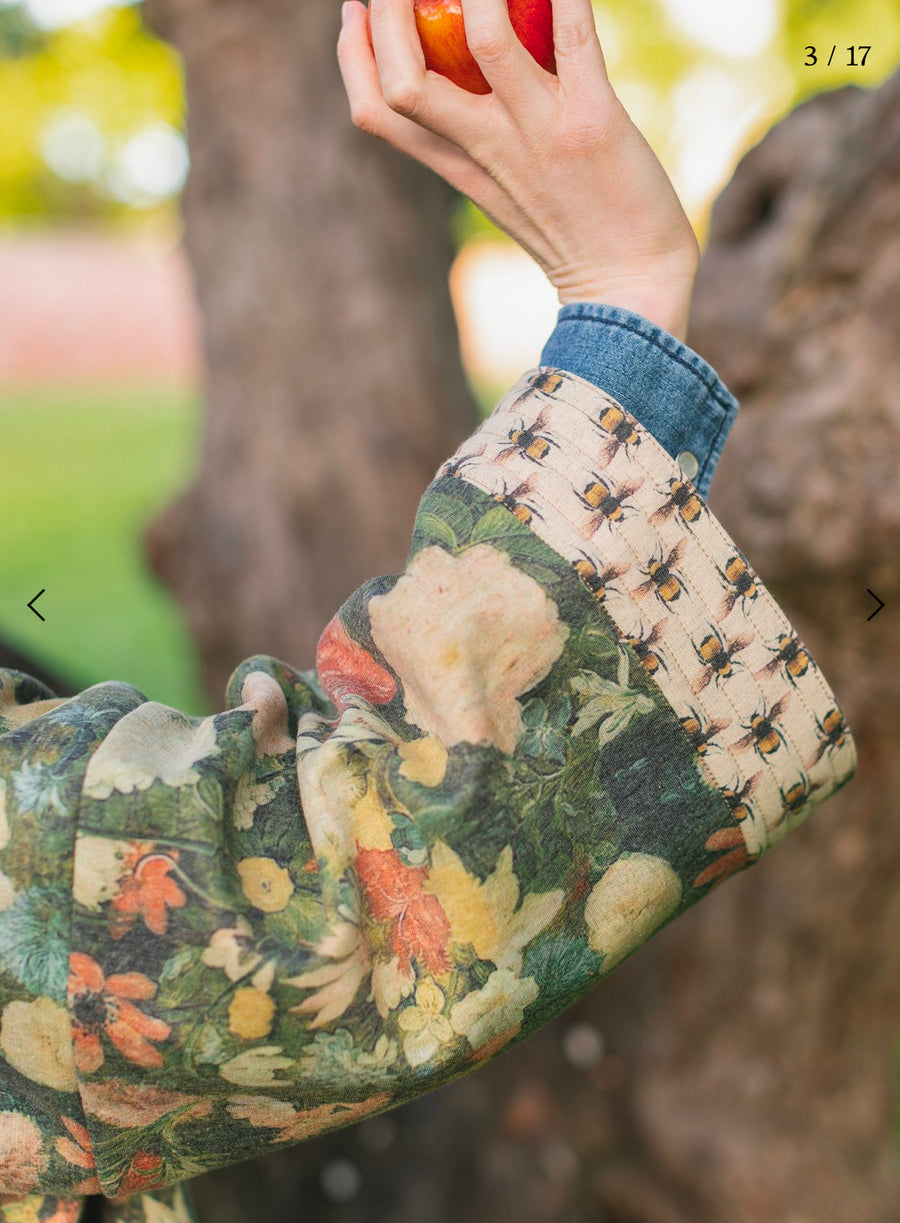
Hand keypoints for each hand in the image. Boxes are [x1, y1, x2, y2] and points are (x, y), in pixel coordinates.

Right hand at [336, 0, 699, 339]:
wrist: (631, 291)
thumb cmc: (574, 238)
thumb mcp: (503, 195)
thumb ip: (475, 146)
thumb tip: (463, 86)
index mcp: (458, 169)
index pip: (378, 113)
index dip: (353, 56)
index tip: (358, 12)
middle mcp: (488, 148)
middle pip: (405, 81)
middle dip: (387, 15)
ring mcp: (540, 134)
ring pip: (484, 43)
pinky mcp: (595, 122)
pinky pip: (575, 41)